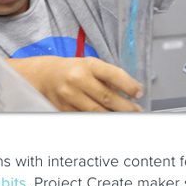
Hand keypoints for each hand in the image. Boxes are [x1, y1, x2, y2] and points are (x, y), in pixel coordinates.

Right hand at [15, 57, 142, 111]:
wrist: (46, 75)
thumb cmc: (74, 70)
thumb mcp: (91, 65)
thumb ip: (109, 77)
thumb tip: (132, 92)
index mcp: (88, 64)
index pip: (113, 74)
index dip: (129, 85)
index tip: (140, 93)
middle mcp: (78, 79)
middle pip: (107, 97)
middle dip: (126, 107)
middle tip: (137, 111)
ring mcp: (69, 96)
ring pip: (97, 112)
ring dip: (114, 116)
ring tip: (125, 118)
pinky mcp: (64, 109)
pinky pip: (85, 118)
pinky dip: (98, 120)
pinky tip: (108, 119)